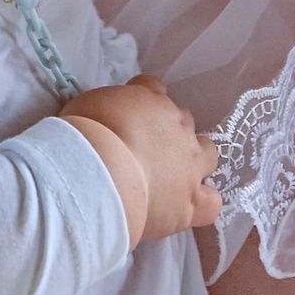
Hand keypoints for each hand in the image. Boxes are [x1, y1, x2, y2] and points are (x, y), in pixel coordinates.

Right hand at [60, 75, 220, 244]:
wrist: (100, 173)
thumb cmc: (83, 137)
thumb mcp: (85, 107)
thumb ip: (102, 110)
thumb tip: (103, 121)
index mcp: (149, 99)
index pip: (152, 87)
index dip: (142, 99)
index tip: (126, 113)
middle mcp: (177, 126)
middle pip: (183, 120)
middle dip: (169, 132)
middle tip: (144, 149)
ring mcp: (189, 164)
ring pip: (207, 154)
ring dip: (195, 161)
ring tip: (172, 176)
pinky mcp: (191, 201)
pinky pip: (211, 203)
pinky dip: (202, 203)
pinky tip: (187, 207)